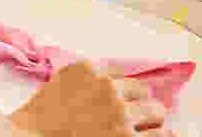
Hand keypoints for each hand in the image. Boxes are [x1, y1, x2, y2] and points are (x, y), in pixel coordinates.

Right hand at [10, 62, 172, 136]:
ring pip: (157, 112)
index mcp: (88, 71)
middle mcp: (107, 89)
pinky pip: (162, 136)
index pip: (125, 72)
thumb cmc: (39, 121)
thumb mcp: (61, 84)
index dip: (129, 93)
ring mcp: (119, 115)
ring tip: (143, 133)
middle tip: (136, 122)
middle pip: (146, 92)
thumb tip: (116, 82)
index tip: (130, 102)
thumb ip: (88, 78)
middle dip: (142, 107)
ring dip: (151, 123)